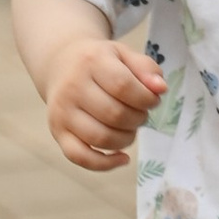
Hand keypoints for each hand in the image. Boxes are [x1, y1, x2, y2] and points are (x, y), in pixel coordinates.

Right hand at [42, 35, 167, 171]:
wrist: (60, 65)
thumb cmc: (98, 62)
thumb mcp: (122, 54)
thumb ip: (145, 68)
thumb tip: (160, 89)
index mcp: (91, 62)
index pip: (123, 86)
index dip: (146, 99)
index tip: (153, 100)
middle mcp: (72, 87)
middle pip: (114, 114)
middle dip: (138, 119)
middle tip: (141, 114)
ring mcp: (62, 112)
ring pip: (101, 138)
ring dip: (126, 139)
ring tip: (131, 128)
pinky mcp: (58, 132)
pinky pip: (81, 157)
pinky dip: (105, 164)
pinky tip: (122, 158)